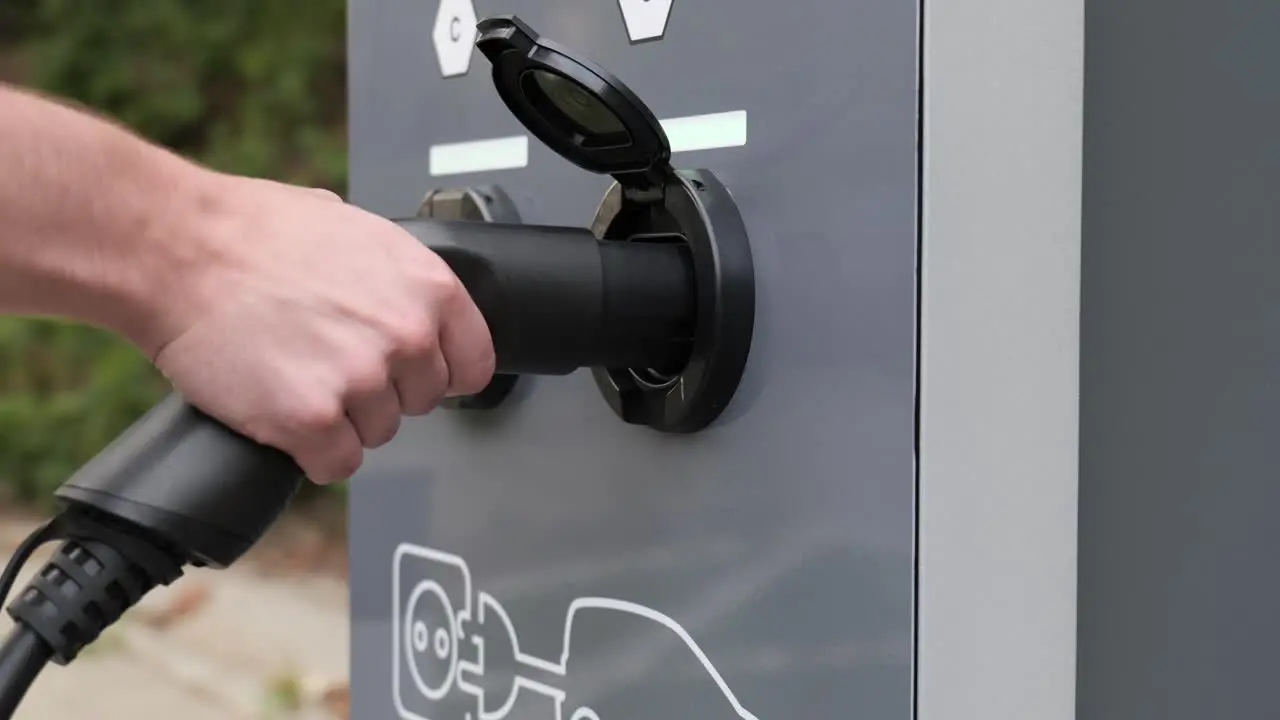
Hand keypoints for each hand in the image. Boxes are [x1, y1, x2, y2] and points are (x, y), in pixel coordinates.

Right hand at [138, 175, 494, 483]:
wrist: (176, 248)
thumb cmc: (252, 230)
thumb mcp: (354, 229)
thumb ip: (395, 276)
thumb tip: (410, 300)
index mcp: (429, 288)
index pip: (474, 364)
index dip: (440, 373)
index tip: (416, 375)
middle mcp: (407, 336)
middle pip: (421, 402)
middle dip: (381, 391)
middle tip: (330, 362)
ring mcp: (361, 381)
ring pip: (376, 433)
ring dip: (341, 420)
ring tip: (296, 374)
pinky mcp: (312, 421)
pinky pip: (335, 464)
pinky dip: (310, 452)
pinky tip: (284, 414)